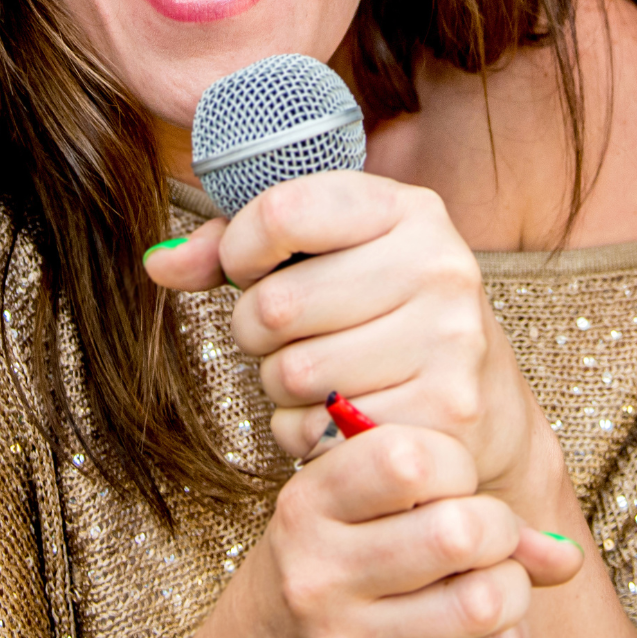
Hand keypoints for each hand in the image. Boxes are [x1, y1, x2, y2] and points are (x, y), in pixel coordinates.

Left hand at [146, 171, 561, 513]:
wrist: (480, 404)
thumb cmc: (377, 314)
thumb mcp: (325, 256)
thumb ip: (236, 247)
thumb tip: (156, 262)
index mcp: (407, 208)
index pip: (280, 210)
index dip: (240, 248)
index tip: (249, 266)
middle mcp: (439, 264)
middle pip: (275, 303)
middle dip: (256, 327)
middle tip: (284, 333)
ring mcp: (449, 340)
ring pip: (292, 371)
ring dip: (280, 382)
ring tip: (317, 370)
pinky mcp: (443, 413)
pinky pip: (317, 428)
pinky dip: (306, 429)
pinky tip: (338, 414)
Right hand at [160, 421, 582, 637]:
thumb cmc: (328, 556)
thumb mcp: (352, 506)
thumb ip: (446, 494)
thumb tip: (567, 554)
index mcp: (306, 507)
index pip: (407, 458)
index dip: (453, 459)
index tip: (449, 473)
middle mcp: (322, 578)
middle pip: (458, 531)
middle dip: (494, 522)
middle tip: (482, 526)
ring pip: (487, 600)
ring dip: (510, 583)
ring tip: (486, 574)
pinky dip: (505, 632)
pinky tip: (474, 621)